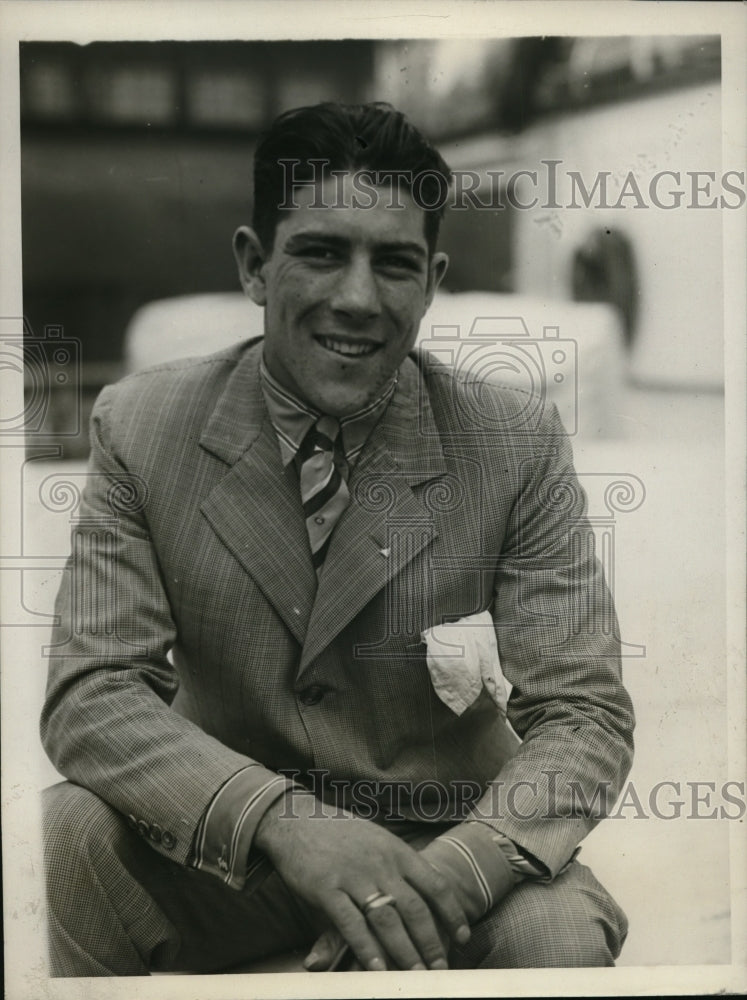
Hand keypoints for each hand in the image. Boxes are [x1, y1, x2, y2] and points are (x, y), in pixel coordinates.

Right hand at [255, 792, 469, 970]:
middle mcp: (380, 863)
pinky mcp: (326, 888)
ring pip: (386, 919)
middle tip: (440, 968)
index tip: (463, 936)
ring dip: (404, 952)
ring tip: (415, 975)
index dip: (452, 913)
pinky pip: (350, 923)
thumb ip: (397, 866)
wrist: (297, 819)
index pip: (435, 884)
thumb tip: (423, 894)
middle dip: (431, 942)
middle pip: (414, 908)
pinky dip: (365, 948)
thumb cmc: (341, 834)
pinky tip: (376, 968)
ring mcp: (353, 875)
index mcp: (396, 850)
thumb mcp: (377, 840)